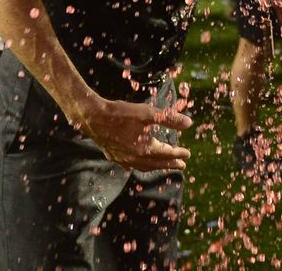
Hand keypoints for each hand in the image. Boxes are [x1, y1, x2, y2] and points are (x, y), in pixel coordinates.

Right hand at [69, 96, 191, 170]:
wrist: (92, 117)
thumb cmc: (121, 113)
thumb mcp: (148, 113)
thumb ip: (169, 119)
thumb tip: (189, 123)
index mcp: (144, 149)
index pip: (166, 153)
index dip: (178, 153)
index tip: (188, 154)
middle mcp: (134, 158)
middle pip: (156, 163)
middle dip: (170, 163)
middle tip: (181, 165)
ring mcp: (122, 159)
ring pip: (143, 166)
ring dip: (156, 166)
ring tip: (164, 165)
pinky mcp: (112, 156)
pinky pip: (130, 165)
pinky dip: (140, 165)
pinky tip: (139, 163)